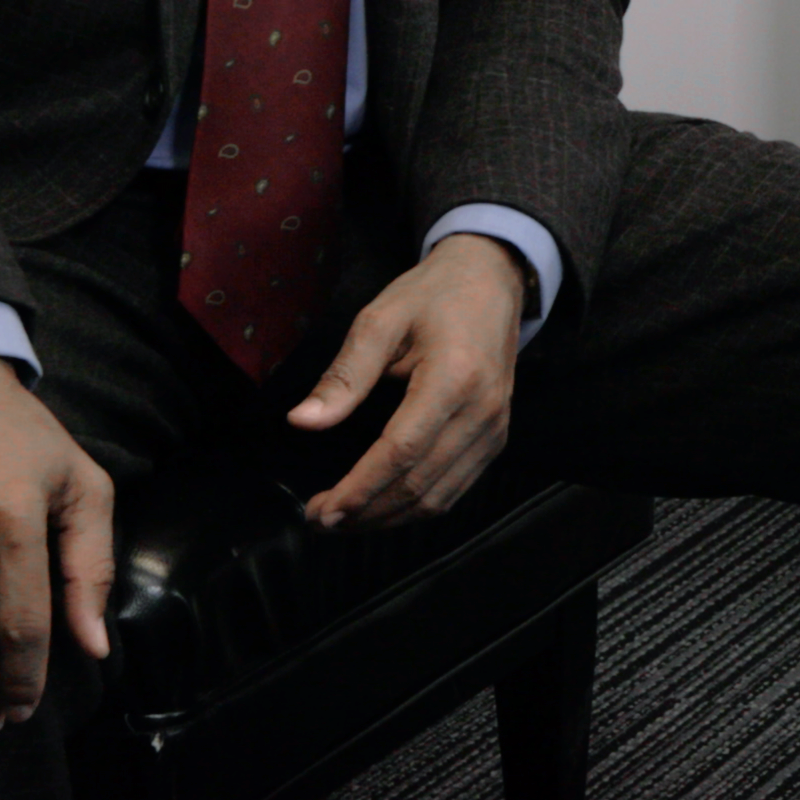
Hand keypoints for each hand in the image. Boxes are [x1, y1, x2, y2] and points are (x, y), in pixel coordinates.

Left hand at [291, 234, 528, 528]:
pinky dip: (416, 507)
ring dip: (388, 519)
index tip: (320, 510)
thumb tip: (302, 422)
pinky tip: (383, 506)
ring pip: (439, 498)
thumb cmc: (433, 295)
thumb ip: (344, 375)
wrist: (492, 279)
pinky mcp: (497, 437)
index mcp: (454, 378)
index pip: (401, 452)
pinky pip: (456, 489)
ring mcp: (495, 429)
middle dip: (366, 512)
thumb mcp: (380, 319)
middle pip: (419, 484)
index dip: (359, 489)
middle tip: (320, 520)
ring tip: (345, 521)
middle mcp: (482, 412)